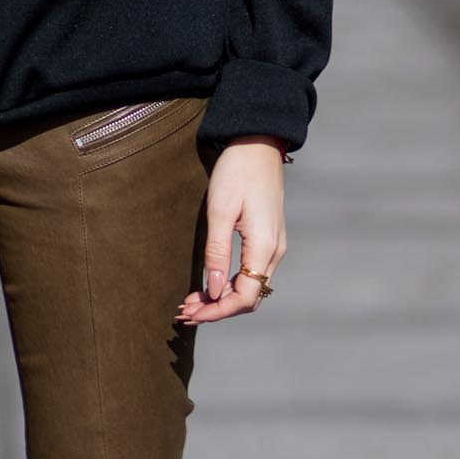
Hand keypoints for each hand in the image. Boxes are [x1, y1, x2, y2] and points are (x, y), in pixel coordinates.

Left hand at [175, 139, 285, 325]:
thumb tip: (215, 291)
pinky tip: (210, 285)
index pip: (245, 297)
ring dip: (223, 299)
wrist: (259, 144)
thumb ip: (217, 253)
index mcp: (264, 246)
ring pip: (251, 287)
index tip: (191, 314)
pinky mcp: (268, 239)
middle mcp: (275, 251)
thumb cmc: (237, 171)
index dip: (218, 312)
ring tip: (192, 302)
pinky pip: (252, 273)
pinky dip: (231, 284)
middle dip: (218, 310)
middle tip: (185, 312)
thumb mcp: (220, 211)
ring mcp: (274, 246)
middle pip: (250, 298)